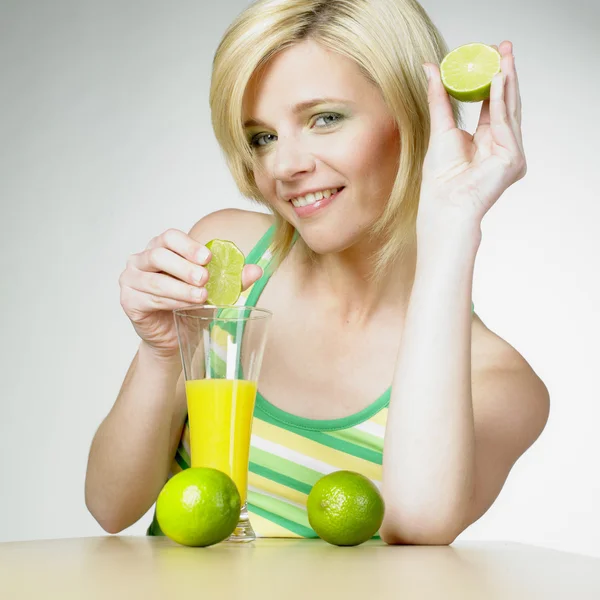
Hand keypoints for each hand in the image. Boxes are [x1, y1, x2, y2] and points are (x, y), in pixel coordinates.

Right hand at [119, 228, 262, 357]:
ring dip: (180, 288)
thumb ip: (233, 280)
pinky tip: (185, 306)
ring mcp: (131, 280)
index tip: (207, 257)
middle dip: (184, 267)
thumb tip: (257, 270)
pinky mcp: (128, 301)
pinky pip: (149, 298)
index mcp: (161, 249)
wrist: (175, 339)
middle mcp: (141, 260)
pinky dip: (170, 302)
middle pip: (159, 255)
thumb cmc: (190, 308)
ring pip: (154, 279)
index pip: (170, 237)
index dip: (188, 245)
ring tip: (201, 297)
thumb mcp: (214, 291)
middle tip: (205, 279)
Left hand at [417, 41, 526, 236]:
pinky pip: (506, 123)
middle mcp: (502, 145)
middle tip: (504, 47)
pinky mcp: (514, 159)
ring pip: (509, 110)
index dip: (492, 80)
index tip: (489, 56)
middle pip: (505, 104)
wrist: (443, 203)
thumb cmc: (439, 177)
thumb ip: (439, 97)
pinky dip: (501, 101)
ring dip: (506, 81)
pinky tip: (498, 80)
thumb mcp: (440, 127)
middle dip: (505, 74)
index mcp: (486, 140)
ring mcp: (511, 152)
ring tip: (502, 56)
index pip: (492, 105)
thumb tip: (430, 67)